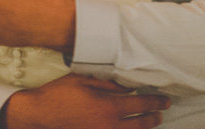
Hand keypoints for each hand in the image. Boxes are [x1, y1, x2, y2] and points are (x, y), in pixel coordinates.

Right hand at [0, 74, 168, 128]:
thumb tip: (128, 88)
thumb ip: (110, 85)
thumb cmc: (60, 94)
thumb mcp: (85, 80)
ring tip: (149, 123)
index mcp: (109, 106)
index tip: (165, 101)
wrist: (39, 115)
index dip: (156, 103)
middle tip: (161, 113)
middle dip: (153, 118)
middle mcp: (109, 125)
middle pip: (141, 125)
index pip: (142, 105)